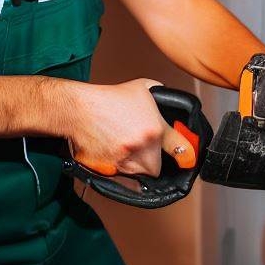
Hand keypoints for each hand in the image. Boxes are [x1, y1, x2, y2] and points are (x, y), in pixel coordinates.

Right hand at [63, 79, 196, 177]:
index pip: (180, 149)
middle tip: (143, 151)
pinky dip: (118, 169)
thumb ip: (161, 95)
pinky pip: (119, 176)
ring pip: (137, 174)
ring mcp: (124, 159)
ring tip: (124, 148)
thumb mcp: (144, 88)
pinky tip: (112, 152)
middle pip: (156, 168)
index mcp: (155, 129)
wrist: (78, 109)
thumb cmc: (107, 98)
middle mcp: (142, 147)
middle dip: (151, 162)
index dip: (185, 155)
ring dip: (135, 167)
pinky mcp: (108, 169)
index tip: (187, 159)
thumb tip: (169, 100)